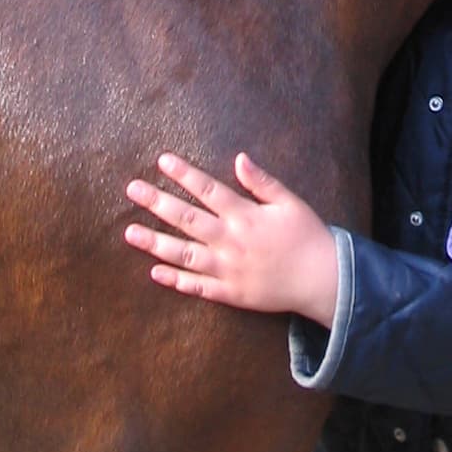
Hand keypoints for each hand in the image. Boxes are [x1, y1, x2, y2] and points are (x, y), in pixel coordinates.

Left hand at [125, 153, 339, 322]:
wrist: (321, 279)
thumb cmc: (307, 236)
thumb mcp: (290, 202)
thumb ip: (262, 182)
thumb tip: (239, 158)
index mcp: (245, 215)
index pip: (208, 190)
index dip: (184, 174)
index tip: (162, 161)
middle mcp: (231, 241)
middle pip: (187, 219)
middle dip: (157, 202)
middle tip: (132, 189)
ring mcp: (227, 269)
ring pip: (183, 254)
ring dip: (155, 243)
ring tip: (130, 232)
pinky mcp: (230, 293)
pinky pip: (197, 287)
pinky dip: (175, 280)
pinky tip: (154, 272)